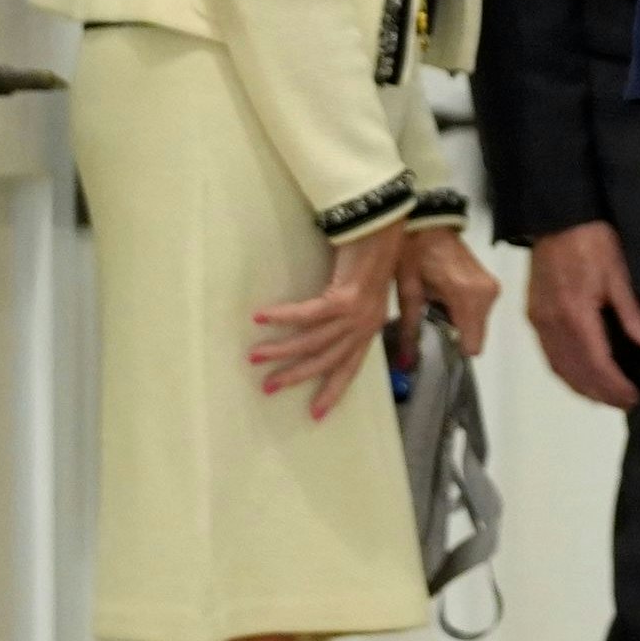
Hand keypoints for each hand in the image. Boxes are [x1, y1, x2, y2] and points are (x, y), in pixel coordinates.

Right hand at [252, 218, 403, 420]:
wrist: (384, 227)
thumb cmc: (370, 254)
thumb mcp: (363, 291)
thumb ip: (348, 311)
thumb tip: (321, 323)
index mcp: (369, 328)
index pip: (349, 368)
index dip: (332, 391)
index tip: (315, 414)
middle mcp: (364, 326)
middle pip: (326, 361)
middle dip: (296, 376)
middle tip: (268, 387)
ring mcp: (356, 314)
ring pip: (312, 342)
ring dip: (280, 350)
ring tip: (255, 356)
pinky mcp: (345, 299)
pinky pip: (306, 315)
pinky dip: (282, 317)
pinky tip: (260, 317)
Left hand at [396, 225, 502, 359]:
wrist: (428, 221)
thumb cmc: (412, 252)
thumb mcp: (407, 292)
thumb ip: (410, 331)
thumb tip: (406, 364)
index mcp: (467, 297)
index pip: (472, 345)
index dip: (451, 348)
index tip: (434, 341)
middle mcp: (487, 295)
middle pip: (474, 336)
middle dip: (453, 333)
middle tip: (430, 316)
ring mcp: (492, 289)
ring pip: (477, 325)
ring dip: (458, 320)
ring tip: (436, 302)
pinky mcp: (492, 284)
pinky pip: (479, 311)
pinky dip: (463, 310)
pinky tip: (446, 295)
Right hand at [522, 219, 639, 407]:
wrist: (556, 217)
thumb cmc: (592, 240)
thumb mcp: (619, 273)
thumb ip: (631, 311)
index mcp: (576, 314)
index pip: (596, 364)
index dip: (614, 386)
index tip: (633, 397)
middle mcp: (552, 324)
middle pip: (575, 372)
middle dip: (600, 394)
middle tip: (623, 403)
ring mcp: (539, 321)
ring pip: (558, 368)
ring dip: (581, 388)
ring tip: (605, 397)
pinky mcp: (534, 315)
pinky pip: (548, 355)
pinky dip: (565, 372)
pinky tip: (581, 376)